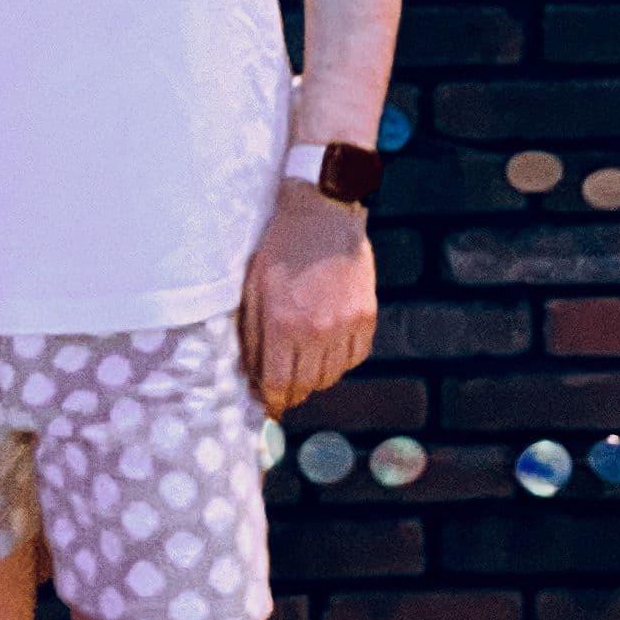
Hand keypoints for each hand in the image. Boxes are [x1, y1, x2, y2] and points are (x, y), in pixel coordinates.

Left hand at [238, 183, 377, 415]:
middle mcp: (317, 332)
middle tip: (284, 389)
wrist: (323, 214)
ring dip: (315, 378)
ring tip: (304, 367)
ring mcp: (346, 326)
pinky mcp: (367, 317)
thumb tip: (254, 374)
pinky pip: (355, 358)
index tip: (269, 406)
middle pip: (306, 386)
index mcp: (283, 325)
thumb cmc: (280, 247)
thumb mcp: (253, 289)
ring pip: (331, 376)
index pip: (278, 384)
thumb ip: (253, 336)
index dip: (272, 400)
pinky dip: (340, 362)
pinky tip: (328, 351)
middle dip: (292, 392)